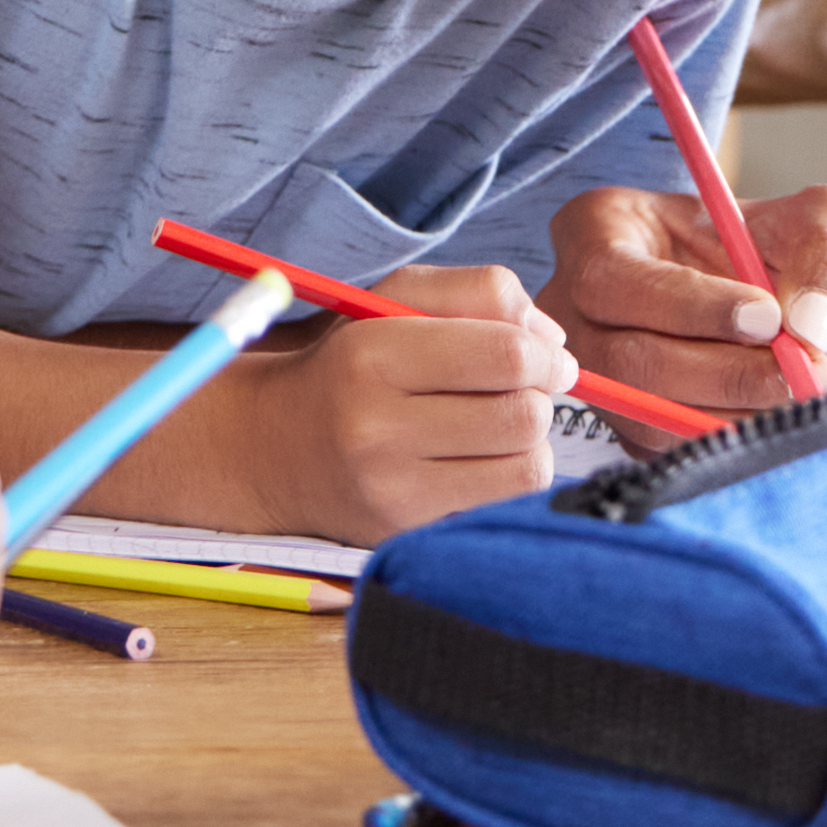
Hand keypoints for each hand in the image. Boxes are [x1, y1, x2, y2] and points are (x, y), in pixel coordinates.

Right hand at [245, 265, 580, 540]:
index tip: (545, 358)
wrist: (272, 448)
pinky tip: (474, 464)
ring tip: (494, 430)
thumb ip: (479, 292)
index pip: (506, 354)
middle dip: (538, 398)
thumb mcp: (395, 301)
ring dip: (528, 444)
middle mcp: (376, 428)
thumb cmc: (349, 366)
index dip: (545, 355)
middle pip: (524, 416)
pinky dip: (504, 482)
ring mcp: (391, 491)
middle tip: (514, 393)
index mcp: (372, 355)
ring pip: (526, 468)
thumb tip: (554, 342)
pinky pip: (501, 507)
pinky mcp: (406, 534)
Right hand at [551, 182, 826, 413]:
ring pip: (645, 414)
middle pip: (624, 359)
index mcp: (598, 228)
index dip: (690, 305)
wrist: (800, 310)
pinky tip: (779, 415)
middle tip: (803, 371)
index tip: (770, 317)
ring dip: (734, 413)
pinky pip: (665, 450)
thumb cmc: (794, 249)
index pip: (614, 277)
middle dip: (723, 373)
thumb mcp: (825, 222)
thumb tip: (809, 324)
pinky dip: (729, 440)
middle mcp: (575, 307)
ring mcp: (593, 375)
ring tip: (806, 391)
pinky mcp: (624, 428)